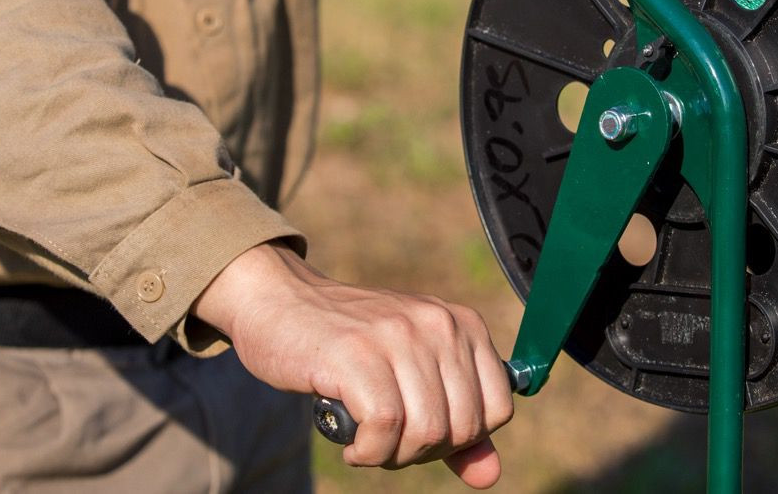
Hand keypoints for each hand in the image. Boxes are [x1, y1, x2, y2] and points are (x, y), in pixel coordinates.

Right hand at [193, 243, 513, 488]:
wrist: (280, 301)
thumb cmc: (348, 345)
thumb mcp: (411, 375)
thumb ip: (453, 423)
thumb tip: (488, 476)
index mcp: (461, 323)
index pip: (498, 409)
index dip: (462, 439)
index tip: (423, 433)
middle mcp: (437, 323)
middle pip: (461, 427)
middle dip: (425, 452)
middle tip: (388, 441)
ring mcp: (397, 335)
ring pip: (427, 430)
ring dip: (393, 455)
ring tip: (368, 441)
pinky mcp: (356, 353)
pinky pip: (385, 427)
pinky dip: (368, 451)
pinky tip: (351, 441)